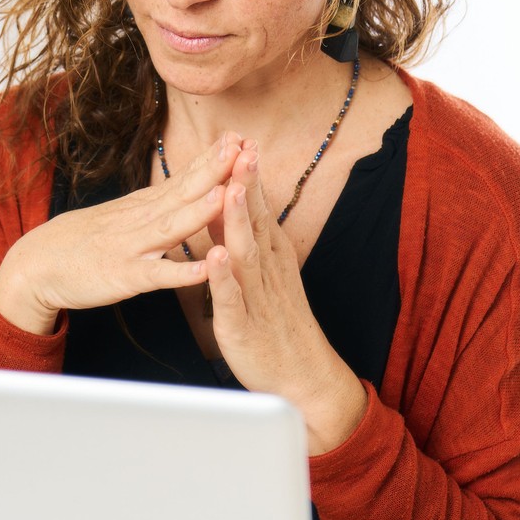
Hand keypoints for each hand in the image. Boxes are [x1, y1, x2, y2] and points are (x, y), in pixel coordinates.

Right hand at [0, 130, 243, 334]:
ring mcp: (132, 248)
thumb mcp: (122, 214)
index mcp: (143, 206)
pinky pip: (155, 276)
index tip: (239, 137)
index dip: (211, 158)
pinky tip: (204, 270)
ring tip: (226, 194)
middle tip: (243, 148)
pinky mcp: (123, 277)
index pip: (182, 176)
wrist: (36, 265)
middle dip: (214, 170)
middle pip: (182, 192)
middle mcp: (140, 220)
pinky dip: (180, 273)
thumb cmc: (82, 241)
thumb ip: (157, 202)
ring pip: (170, 227)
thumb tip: (190, 184)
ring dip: (199, 211)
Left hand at [205, 143, 367, 453]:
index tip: (243, 141)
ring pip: (246, 253)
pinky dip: (224, 275)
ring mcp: (256, 298)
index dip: (251, 176)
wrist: (303, 378)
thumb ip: (250, 241)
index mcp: (272, 259)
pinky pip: (231, 297)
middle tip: (242, 148)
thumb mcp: (267, 276)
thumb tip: (235, 204)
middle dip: (248, 185)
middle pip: (257, 222)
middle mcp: (268, 272)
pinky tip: (216, 255)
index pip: (261, 211)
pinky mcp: (242, 326)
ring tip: (231, 190)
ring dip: (238, 221)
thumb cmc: (280, 326)